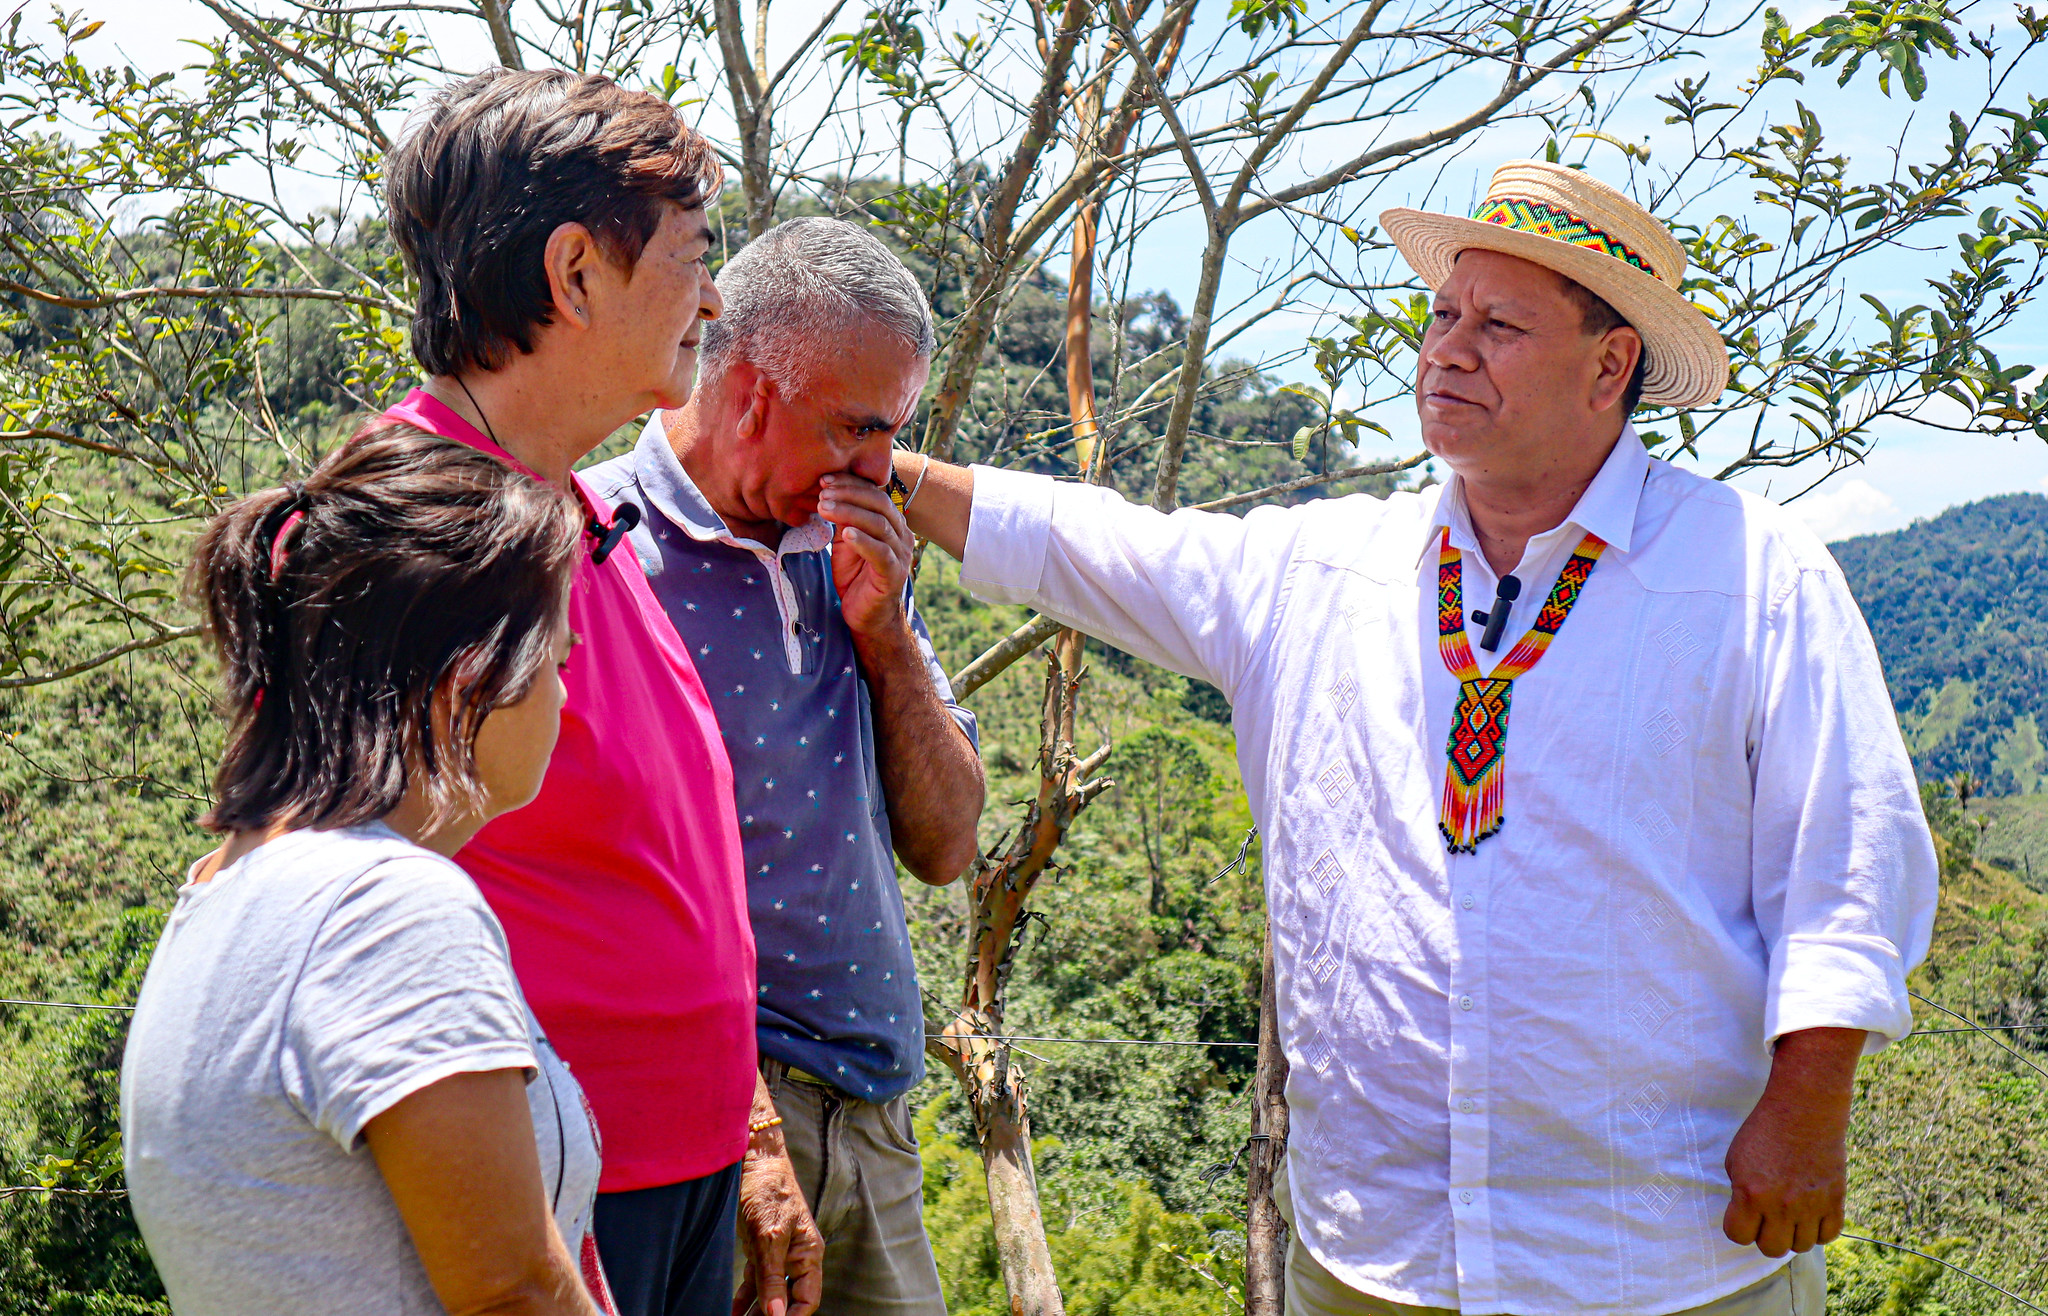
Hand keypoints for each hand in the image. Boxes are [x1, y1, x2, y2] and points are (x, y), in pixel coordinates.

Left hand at [734, 1130, 822, 1315]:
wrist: (753, 1160)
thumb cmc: (769, 1191)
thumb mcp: (770, 1237)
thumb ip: (772, 1277)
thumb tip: (776, 1315)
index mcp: (808, 1254)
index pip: (806, 1299)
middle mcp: (795, 1257)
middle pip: (787, 1300)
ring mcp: (777, 1254)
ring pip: (768, 1294)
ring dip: (754, 1311)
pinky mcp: (759, 1249)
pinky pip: (754, 1282)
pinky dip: (743, 1298)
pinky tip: (732, 1311)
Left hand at [816, 472, 913, 640]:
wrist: (867, 615)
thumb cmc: (856, 576)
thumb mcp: (846, 541)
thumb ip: (844, 518)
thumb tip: (828, 491)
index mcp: (891, 522)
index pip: (874, 493)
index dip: (849, 483)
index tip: (824, 479)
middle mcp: (901, 534)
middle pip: (879, 504)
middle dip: (848, 495)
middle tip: (822, 493)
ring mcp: (900, 554)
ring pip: (879, 525)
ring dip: (850, 513)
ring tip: (825, 508)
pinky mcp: (894, 574)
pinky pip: (881, 553)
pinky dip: (864, 541)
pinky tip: (847, 534)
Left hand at [1722, 1026, 1863, 1257]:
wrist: (1805, 1110)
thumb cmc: (1765, 1130)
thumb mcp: (1736, 1159)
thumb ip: (1740, 1192)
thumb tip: (1747, 1216)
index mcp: (1751, 1194)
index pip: (1738, 1236)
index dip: (1737, 1227)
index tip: (1742, 1215)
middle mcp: (1781, 1206)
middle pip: (1771, 1249)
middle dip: (1765, 1235)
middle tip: (1766, 1217)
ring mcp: (1811, 1206)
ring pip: (1801, 1246)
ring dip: (1792, 1234)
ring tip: (1789, 1214)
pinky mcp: (1835, 1201)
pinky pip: (1828, 1236)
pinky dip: (1819, 1231)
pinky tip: (1811, 1215)